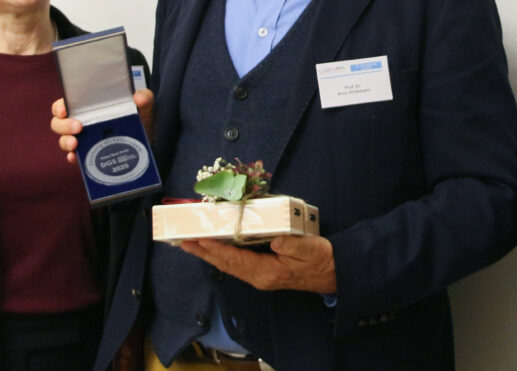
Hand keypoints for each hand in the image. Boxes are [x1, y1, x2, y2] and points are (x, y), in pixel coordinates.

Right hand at [51, 88, 153, 163]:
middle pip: (59, 123)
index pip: (66, 104)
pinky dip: (73, 157)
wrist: (147, 141)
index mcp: (89, 107)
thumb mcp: (143, 106)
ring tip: (76, 143)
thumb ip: (143, 97)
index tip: (64, 109)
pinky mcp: (88, 154)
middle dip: (64, 125)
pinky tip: (76, 157)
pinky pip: (75, 157)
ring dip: (66, 141)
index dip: (60, 106)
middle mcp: (82, 122)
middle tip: (78, 127)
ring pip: (64, 140)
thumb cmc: (138, 119)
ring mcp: (83, 139)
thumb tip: (139, 97)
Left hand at [180, 234, 336, 293]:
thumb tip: (275, 240)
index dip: (218, 249)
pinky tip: (215, 249)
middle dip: (204, 253)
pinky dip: (221, 256)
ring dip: (209, 255)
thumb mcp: (311, 249)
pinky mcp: (262, 272)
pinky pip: (236, 265)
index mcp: (268, 272)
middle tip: (184, 242)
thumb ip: (293, 245)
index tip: (201, 241)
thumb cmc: (322, 259)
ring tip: (192, 245)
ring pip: (229, 266)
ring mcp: (260, 276)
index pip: (237, 259)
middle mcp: (259, 277)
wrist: (333, 274)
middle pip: (226, 265)